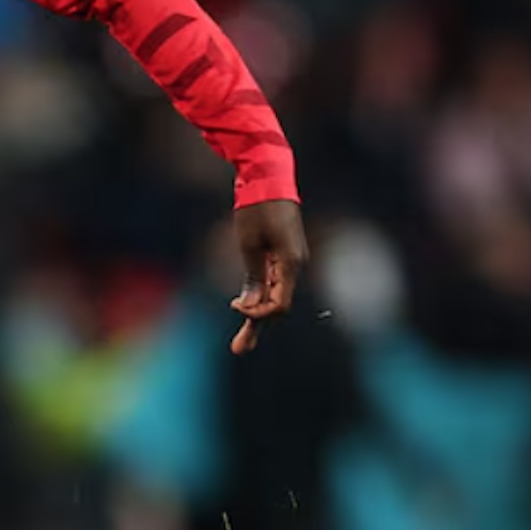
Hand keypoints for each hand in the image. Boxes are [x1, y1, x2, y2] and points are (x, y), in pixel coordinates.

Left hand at [229, 199, 307, 354]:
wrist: (268, 179)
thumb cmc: (257, 208)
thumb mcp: (249, 243)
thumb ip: (253, 276)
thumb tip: (250, 305)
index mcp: (291, 264)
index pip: (279, 304)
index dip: (257, 314)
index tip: (234, 306)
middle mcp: (296, 266)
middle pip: (278, 307)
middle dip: (257, 328)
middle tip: (238, 350)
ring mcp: (291, 262)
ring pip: (276, 298)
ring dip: (258, 319)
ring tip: (241, 343)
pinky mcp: (284, 257)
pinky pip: (273, 285)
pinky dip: (260, 300)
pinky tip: (245, 310)